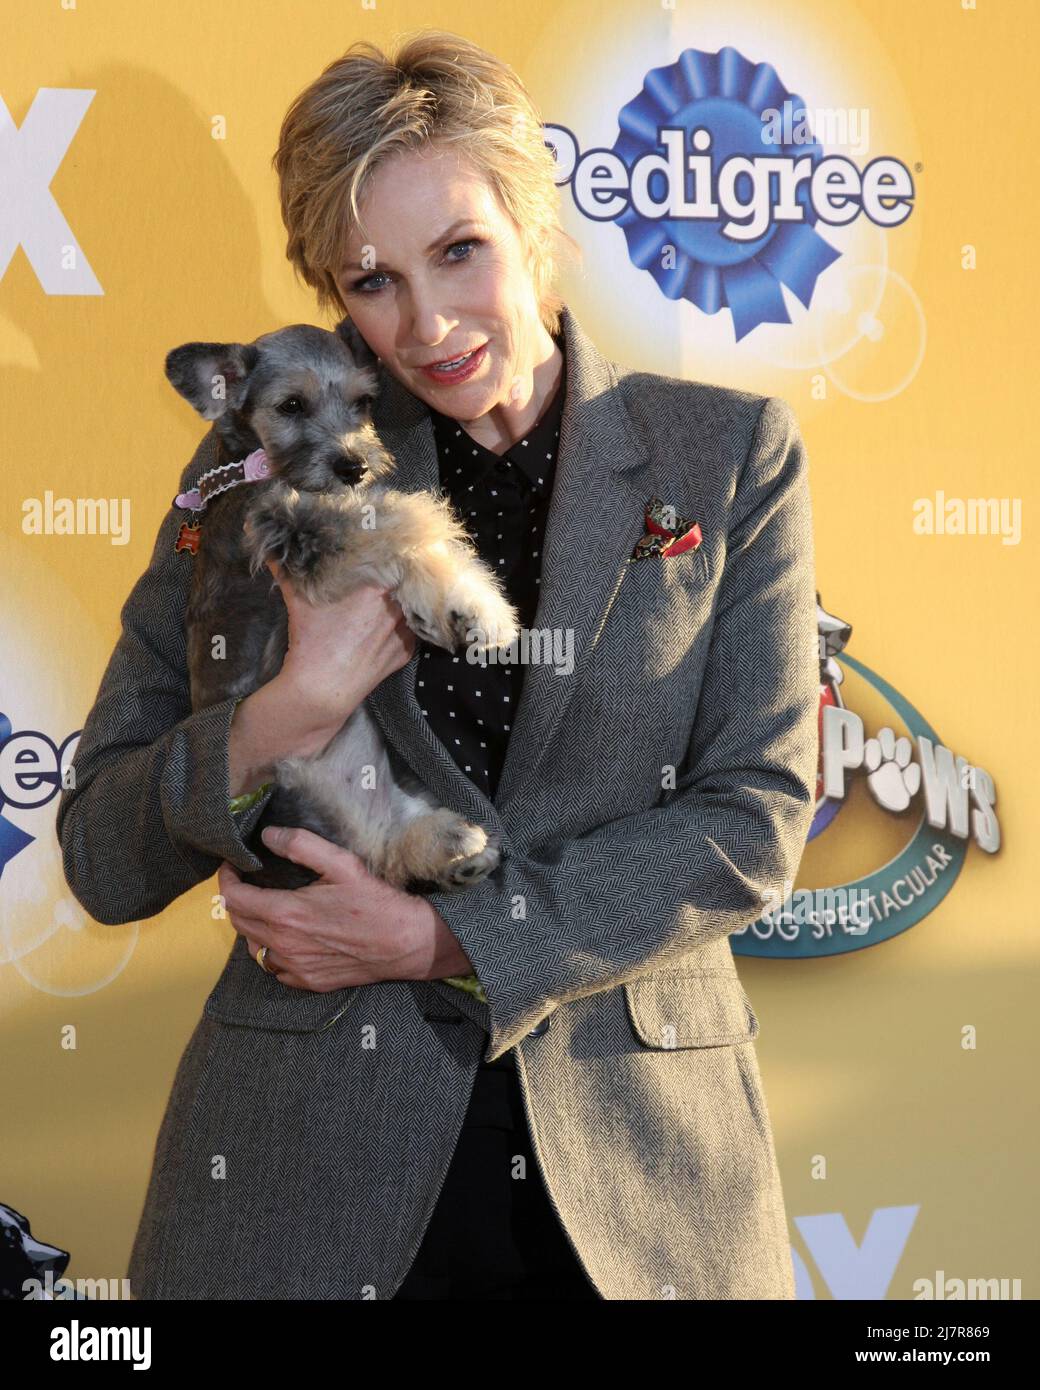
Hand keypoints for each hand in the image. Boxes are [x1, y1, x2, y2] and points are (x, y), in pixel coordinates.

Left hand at [217, 824, 473, 989]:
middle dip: (236, 900)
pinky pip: (274, 968)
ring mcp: (294, 967)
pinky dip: (271, 951)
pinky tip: (286, 938)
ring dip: (251, 927)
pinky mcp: (308, 981)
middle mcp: (282, 944)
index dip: (226, 879)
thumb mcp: (341, 863)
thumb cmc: (375, 901)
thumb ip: (301, 846)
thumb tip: (268, 835)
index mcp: (285, 913)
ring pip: (253, 948)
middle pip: (238, 923)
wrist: (404, 943)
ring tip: (264, 909)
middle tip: (247, 883)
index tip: (231, 866)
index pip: (234, 898)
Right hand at [266, 558, 416, 728]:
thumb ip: (288, 570)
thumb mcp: (297, 601)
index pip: (392, 561)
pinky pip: (406, 632)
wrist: (322, 689)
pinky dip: (396, 629)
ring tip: (379, 605)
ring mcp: (404, 633)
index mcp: (376, 589)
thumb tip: (272, 550)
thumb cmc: (311, 643)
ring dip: (397, 604)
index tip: (377, 553)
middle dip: (390, 579)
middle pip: (401, 583)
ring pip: (406, 608)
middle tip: (376, 579)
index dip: (385, 556)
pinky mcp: (405, 653)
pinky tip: (379, 630)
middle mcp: (396, 609)